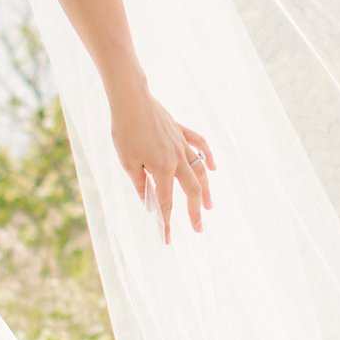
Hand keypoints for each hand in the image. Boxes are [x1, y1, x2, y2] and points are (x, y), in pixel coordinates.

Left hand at [111, 93, 214, 242]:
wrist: (132, 100)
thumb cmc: (125, 131)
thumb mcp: (128, 162)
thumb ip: (141, 183)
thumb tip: (148, 200)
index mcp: (162, 169)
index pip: (166, 202)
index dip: (167, 222)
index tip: (167, 239)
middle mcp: (177, 159)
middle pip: (191, 190)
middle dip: (195, 211)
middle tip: (199, 227)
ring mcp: (182, 144)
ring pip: (200, 170)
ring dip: (206, 189)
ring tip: (209, 205)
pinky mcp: (181, 131)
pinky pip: (200, 146)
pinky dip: (209, 157)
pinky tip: (214, 167)